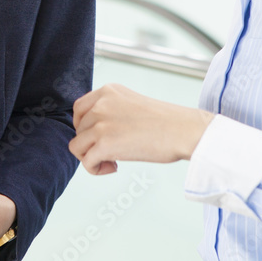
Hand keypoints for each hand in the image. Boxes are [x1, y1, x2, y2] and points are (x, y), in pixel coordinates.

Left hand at [69, 83, 214, 174]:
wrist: (184, 131)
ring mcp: (101, 123)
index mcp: (108, 91)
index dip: (84, 126)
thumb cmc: (166, 122)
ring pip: (77, 146)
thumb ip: (111, 110)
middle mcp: (101, 104)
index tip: (97, 137)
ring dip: (91, 157)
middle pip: (78, 129)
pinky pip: (86, 162)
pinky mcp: (105, 144)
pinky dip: (95, 169)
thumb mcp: (132, 103)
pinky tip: (113, 167)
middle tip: (109, 151)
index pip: (79, 108)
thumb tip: (95, 131)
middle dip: (90, 143)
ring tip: (112, 161)